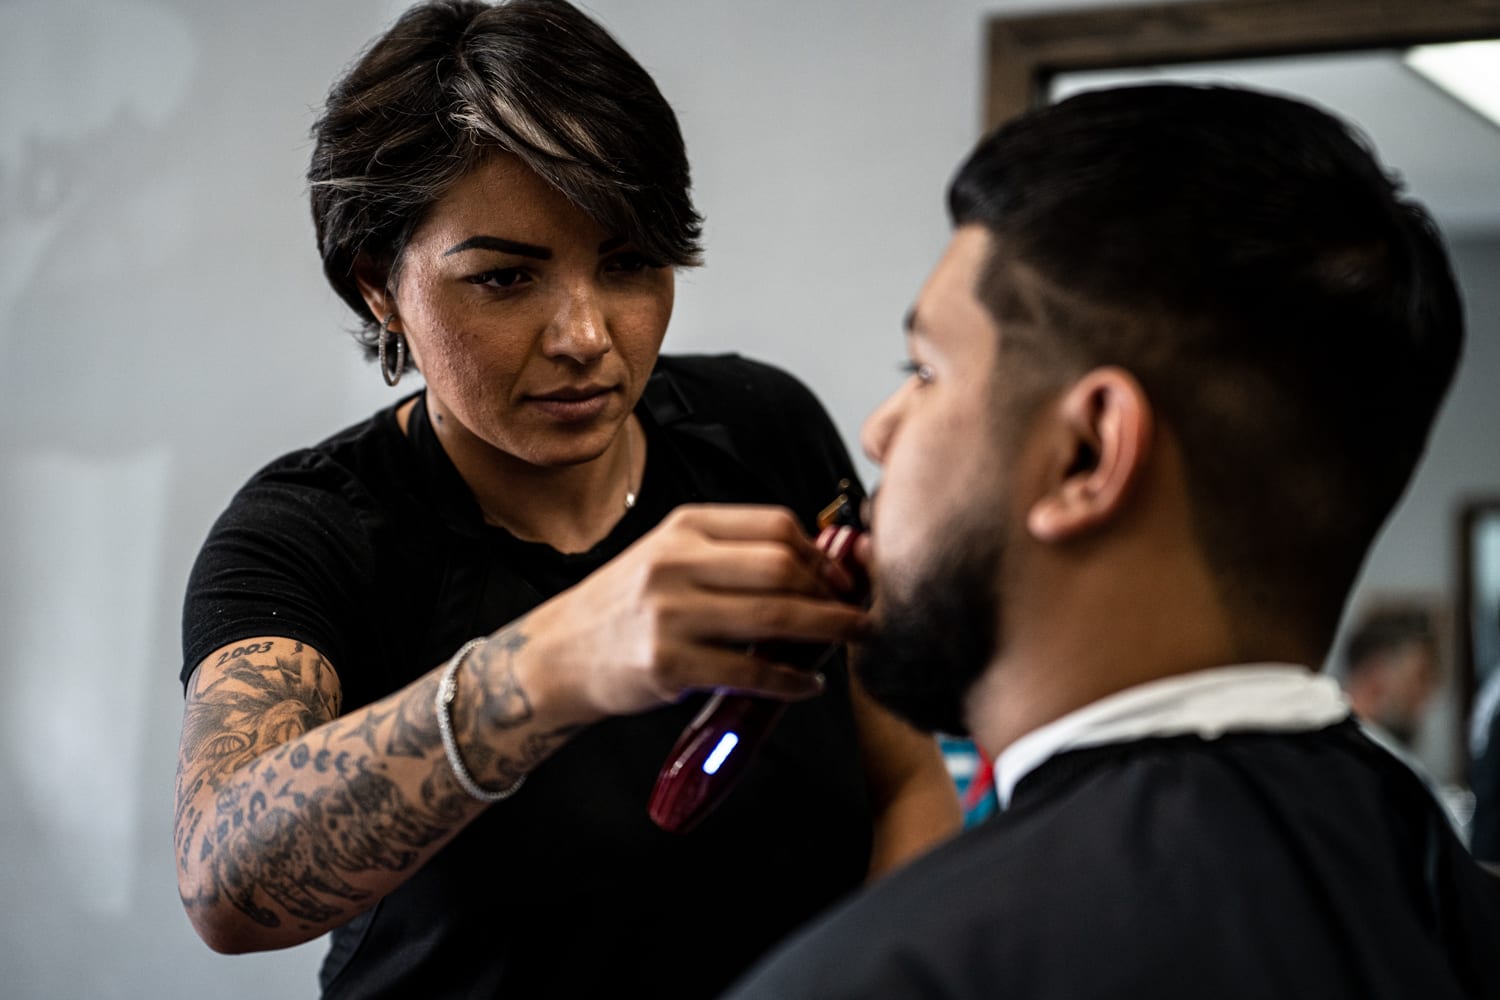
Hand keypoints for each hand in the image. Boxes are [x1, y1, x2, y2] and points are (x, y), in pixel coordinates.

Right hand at [523, 505, 868, 720]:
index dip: (822, 552)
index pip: (775, 525)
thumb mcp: (669, 556)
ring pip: (775, 617)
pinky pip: (749, 671)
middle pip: (783, 566)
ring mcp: (670, 614)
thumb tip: (816, 563)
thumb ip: (729, 553)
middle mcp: (676, 562)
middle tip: (859, 611)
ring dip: (828, 631)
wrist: (559, 654)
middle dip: (834, 592)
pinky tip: (808, 684)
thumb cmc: (626, 605)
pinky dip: (790, 680)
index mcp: (684, 527)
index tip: (844, 576)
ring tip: (853, 639)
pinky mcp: (667, 665)